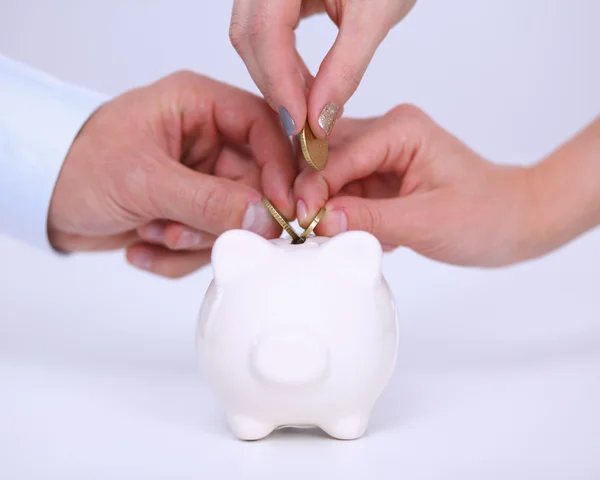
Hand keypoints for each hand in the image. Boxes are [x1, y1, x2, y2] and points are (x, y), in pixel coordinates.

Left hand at [48, 71, 295, 277]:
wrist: (42, 200)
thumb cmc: (78, 168)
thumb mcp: (145, 181)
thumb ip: (208, 201)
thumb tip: (267, 221)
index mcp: (198, 106)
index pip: (264, 127)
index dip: (280, 168)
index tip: (283, 210)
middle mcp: (207, 140)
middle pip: (254, 183)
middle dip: (221, 219)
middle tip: (188, 233)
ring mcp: (201, 178)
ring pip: (233, 219)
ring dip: (194, 240)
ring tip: (151, 232)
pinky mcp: (191, 211)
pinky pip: (209, 241)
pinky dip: (177, 255)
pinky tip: (141, 244)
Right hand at [229, 0, 416, 137]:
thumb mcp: (374, 18)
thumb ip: (345, 69)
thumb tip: (319, 120)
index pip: (265, 32)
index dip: (279, 84)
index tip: (299, 127)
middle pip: (249, 36)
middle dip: (274, 85)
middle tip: (302, 127)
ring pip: (251, 37)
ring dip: (276, 79)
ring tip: (307, 110)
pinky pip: (264, 33)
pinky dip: (281, 64)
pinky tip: (304, 86)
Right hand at [294, 105, 554, 267]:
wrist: (513, 221)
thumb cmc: (484, 215)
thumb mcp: (425, 221)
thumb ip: (370, 219)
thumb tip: (320, 220)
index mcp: (400, 129)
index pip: (339, 155)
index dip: (314, 188)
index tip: (298, 220)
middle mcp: (386, 132)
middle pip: (326, 158)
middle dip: (311, 194)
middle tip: (298, 228)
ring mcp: (380, 153)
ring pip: (331, 176)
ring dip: (324, 205)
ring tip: (322, 235)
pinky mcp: (379, 175)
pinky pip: (344, 191)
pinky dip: (340, 213)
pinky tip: (348, 232)